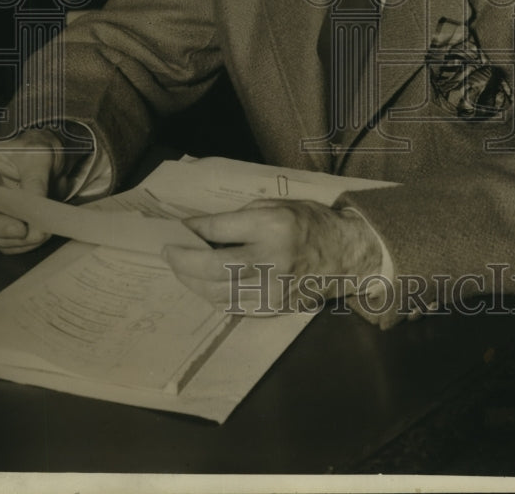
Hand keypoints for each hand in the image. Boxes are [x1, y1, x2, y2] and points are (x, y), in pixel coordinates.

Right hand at [0, 129, 69, 253]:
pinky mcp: (4, 222)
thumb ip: (35, 184)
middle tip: (23, 230)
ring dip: (12, 240)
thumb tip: (35, 214)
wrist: (56, 158)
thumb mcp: (39, 159)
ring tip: (38, 234)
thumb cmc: (40, 149)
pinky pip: (6, 242)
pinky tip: (38, 237)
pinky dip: (21, 244)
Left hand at [163, 199, 381, 314]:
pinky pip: (232, 306)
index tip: (175, 229)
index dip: (191, 231)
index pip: (218, 230)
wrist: (346, 254)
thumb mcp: (276, 205)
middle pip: (211, 269)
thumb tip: (200, 230)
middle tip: (168, 253)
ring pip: (217, 293)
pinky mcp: (273, 308)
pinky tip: (206, 285)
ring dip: (192, 282)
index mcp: (271, 226)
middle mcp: (270, 260)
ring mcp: (272, 289)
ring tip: (182, 270)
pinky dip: (214, 295)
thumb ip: (239, 218)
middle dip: (182, 262)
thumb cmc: (309, 222)